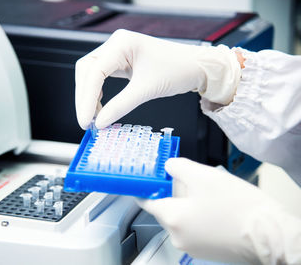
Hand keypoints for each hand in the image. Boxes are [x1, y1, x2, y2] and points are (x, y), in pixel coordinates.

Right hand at [75, 29, 239, 128]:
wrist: (195, 66)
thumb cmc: (177, 70)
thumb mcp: (147, 90)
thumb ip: (120, 106)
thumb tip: (100, 123)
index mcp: (121, 43)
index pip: (94, 72)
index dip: (86, 99)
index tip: (86, 120)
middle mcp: (115, 44)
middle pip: (86, 71)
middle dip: (84, 98)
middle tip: (87, 121)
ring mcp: (117, 52)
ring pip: (90, 74)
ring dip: (89, 96)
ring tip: (94, 117)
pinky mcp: (120, 61)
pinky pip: (100, 77)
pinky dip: (97, 93)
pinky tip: (100, 106)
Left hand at [137, 158, 288, 263]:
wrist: (268, 234)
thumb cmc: (239, 208)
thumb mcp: (204, 176)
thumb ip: (178, 167)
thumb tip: (168, 166)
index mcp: (172, 218)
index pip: (146, 201)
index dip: (146, 187)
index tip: (146, 179)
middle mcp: (177, 236)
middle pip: (165, 208)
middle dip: (174, 192)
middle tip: (189, 179)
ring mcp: (191, 246)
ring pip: (180, 218)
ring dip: (187, 204)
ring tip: (208, 194)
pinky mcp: (205, 250)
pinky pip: (193, 228)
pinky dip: (197, 217)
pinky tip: (215, 208)